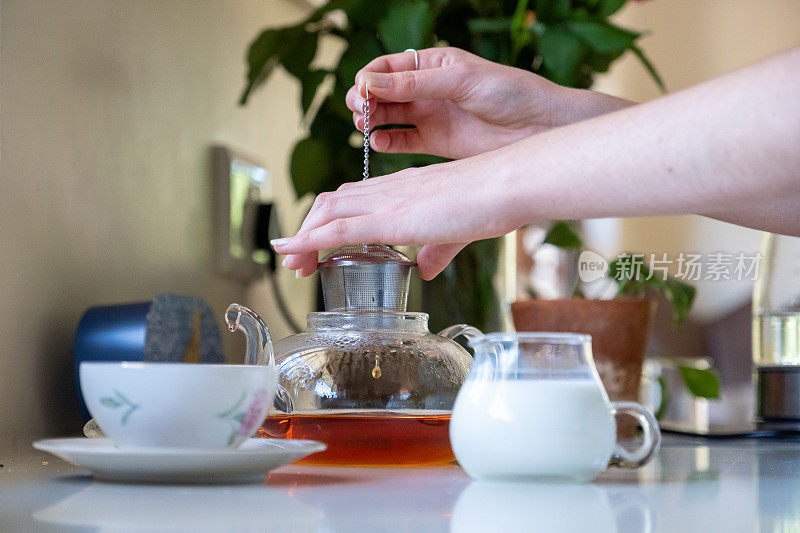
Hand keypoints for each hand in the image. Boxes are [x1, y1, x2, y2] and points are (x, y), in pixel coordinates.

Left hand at [272, 155, 520, 279]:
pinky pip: (339, 229)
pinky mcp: (391, 218)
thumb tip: (426, 270)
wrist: (508, 182)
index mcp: (403, 188)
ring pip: (327, 212)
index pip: (352, 199)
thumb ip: (438, 250)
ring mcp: (387, 201)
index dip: (329, 219)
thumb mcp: (458, 230)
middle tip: (296, 258)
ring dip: (302, 237)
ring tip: (289, 261)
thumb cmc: (493, 200)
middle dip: (307, 229)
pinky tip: (292, 251)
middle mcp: (388, 189)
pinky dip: (310, 239)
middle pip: (331, 203)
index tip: (316, 241)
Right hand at [346, 47, 631, 159]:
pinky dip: (386, 142)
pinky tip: (379, 143)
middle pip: (382, 93)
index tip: (361, 91)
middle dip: (365, 100)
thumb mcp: (460, 79)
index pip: (387, 67)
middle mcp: (426, 89)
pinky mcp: (435, 143)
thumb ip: (415, 83)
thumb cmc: (508, 93)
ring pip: (387, 117)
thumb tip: (370, 83)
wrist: (539, 128)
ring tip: (366, 126)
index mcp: (432, 63)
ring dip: (371, 120)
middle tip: (361, 111)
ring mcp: (429, 116)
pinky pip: (401, 142)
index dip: (368, 78)